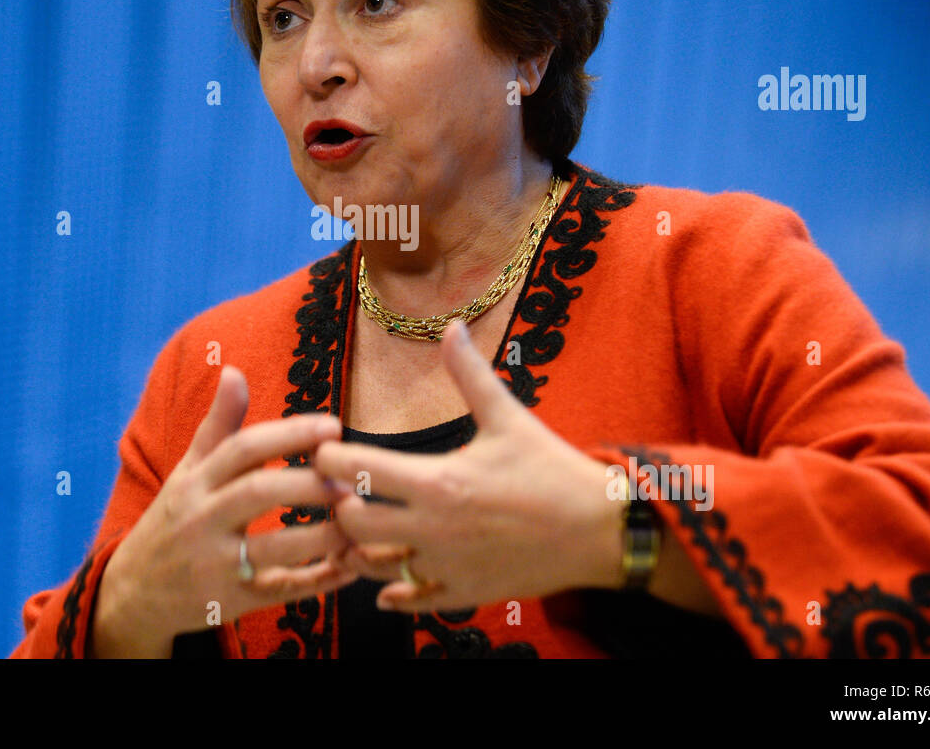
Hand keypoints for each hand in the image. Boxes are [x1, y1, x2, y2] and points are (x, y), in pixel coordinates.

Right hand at [91, 365, 357, 656]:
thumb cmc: (174, 519)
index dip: (289, 434)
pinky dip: (318, 581)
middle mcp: (202, 519)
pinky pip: (279, 592)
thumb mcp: (188, 471)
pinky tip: (351, 566)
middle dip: (309, 483)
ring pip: (274, 549)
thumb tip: (233, 370)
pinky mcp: (231, 601)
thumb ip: (218, 425)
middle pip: (258, 493)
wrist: (133, 593)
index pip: (243, 449)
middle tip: (352, 479)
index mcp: (195, 481)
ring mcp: (215, 564)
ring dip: (322, 535)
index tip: (333, 426)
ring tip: (359, 520)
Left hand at [314, 318, 625, 612]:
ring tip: (367, 529)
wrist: (600, 530)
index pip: (352, 470)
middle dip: (340, 505)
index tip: (331, 449)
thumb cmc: (552, 469)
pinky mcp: (464, 593)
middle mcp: (433, 528)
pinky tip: (391, 581)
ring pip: (374, 568)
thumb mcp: (508, 416)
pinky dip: (395, 592)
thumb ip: (470, 373)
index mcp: (437, 481)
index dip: (329, 458)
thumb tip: (451, 327)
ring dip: (362, 549)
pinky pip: (411, 601)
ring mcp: (447, 566)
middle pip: (352, 524)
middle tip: (345, 489)